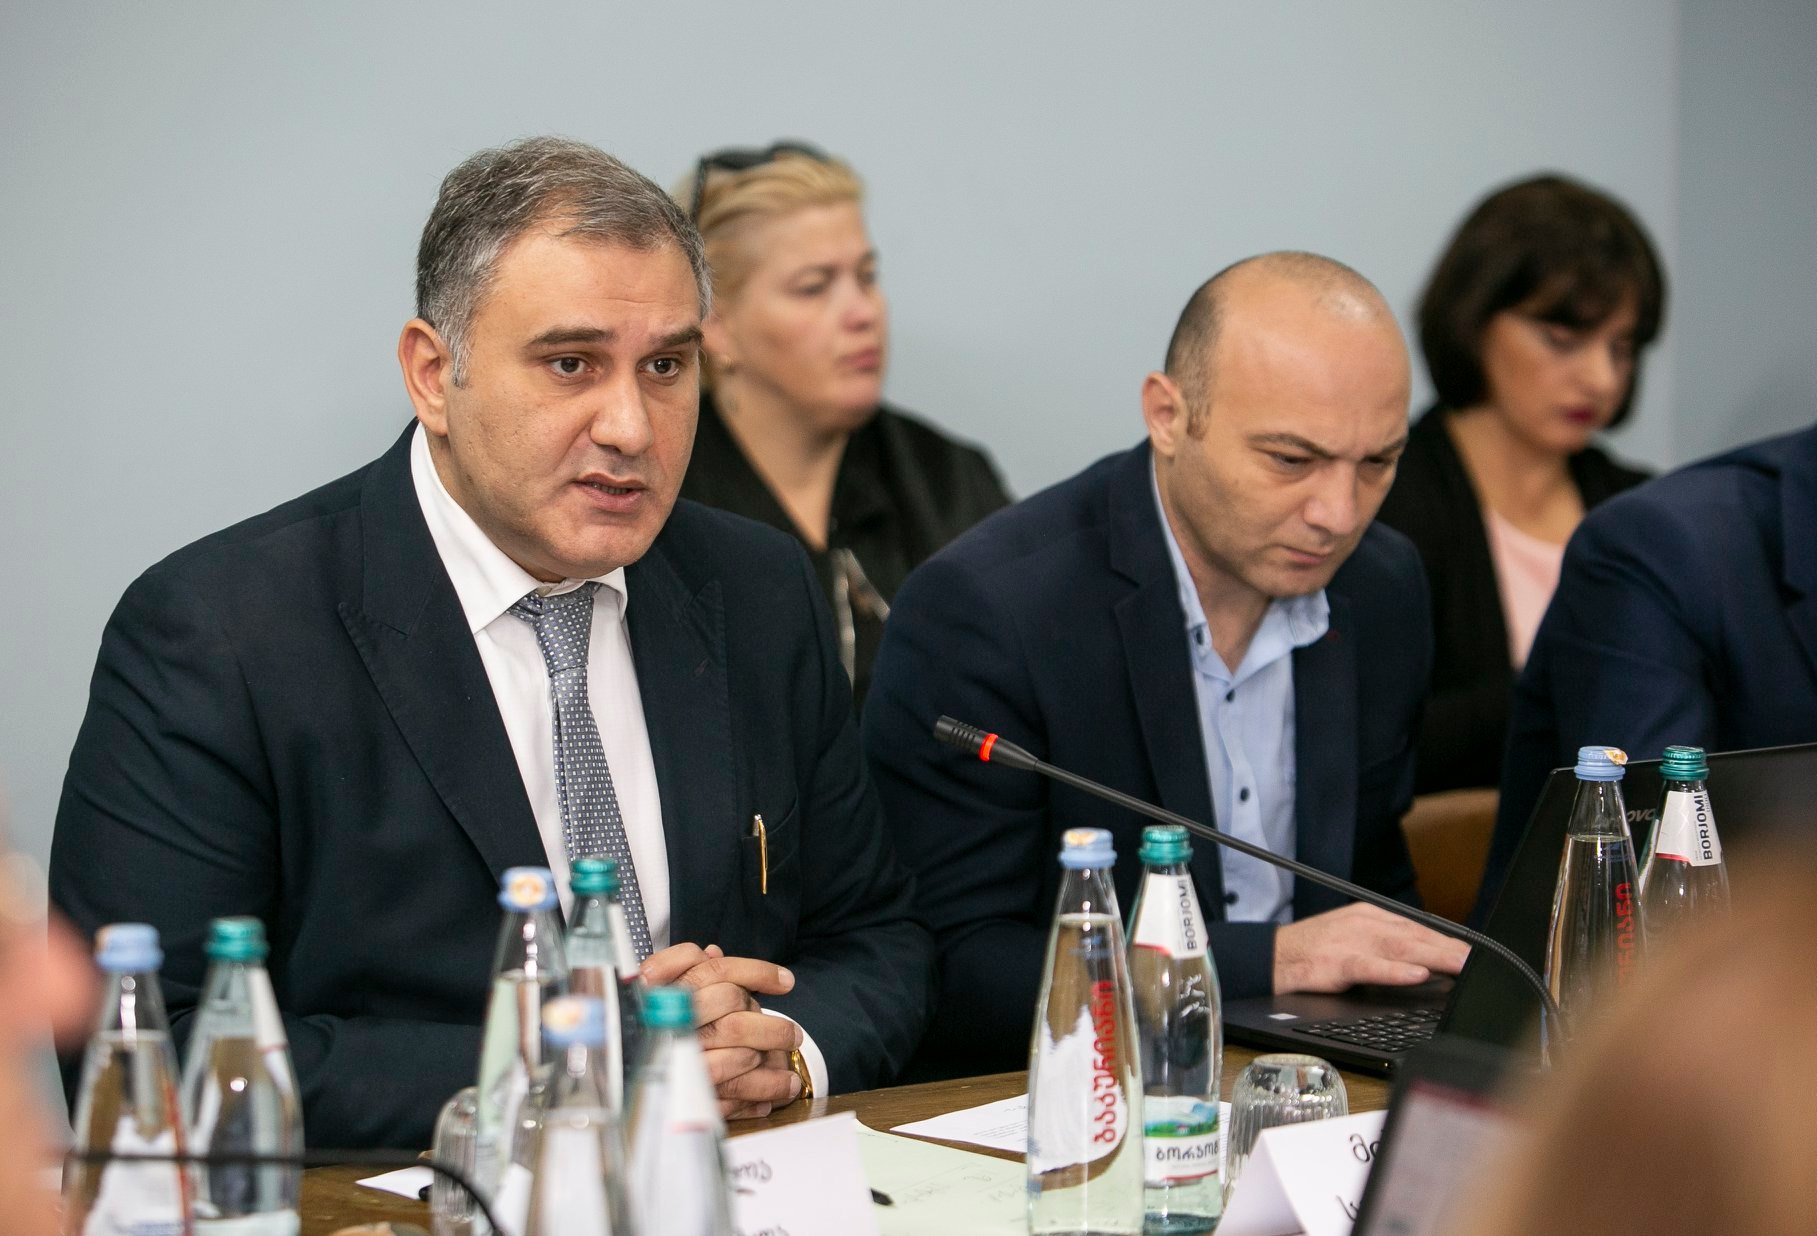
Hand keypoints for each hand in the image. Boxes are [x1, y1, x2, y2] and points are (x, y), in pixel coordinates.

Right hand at [641, 943, 802, 1118]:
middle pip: (735, 1006)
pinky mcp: (684, 1091)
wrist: (607, 1084)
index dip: (757, 972)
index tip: (786, 982)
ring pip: (743, 1050)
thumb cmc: (636, 1030)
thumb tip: (712, 953)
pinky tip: (776, 1093)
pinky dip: (761, 1089)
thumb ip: (680, 972)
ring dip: (773, 1059)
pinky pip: (735, 1088)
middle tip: (793, 1035)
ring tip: (791, 1068)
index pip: (717, 970)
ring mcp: (679, 1057)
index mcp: (660, 991)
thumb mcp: (650, 996)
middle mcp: (670, 1020)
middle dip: (772, 1025)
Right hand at [1273, 903, 1469, 993]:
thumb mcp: (1354, 939)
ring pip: (1399, 949)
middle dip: (1451, 950)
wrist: (1271, 956)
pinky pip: (1369, 967)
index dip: (1451, 942)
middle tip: (1482, 962)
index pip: (1419, 929)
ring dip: (1434, 957)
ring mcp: (1349, 942)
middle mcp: (1363, 924)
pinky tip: (1416, 976)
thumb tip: (1428, 962)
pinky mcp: (1334, 963)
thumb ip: (1388, 947)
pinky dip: (1394, 972)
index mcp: (1370, 916)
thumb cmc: (1315, 951)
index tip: (1478, 954)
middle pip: (1416, 937)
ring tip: (1461, 966)